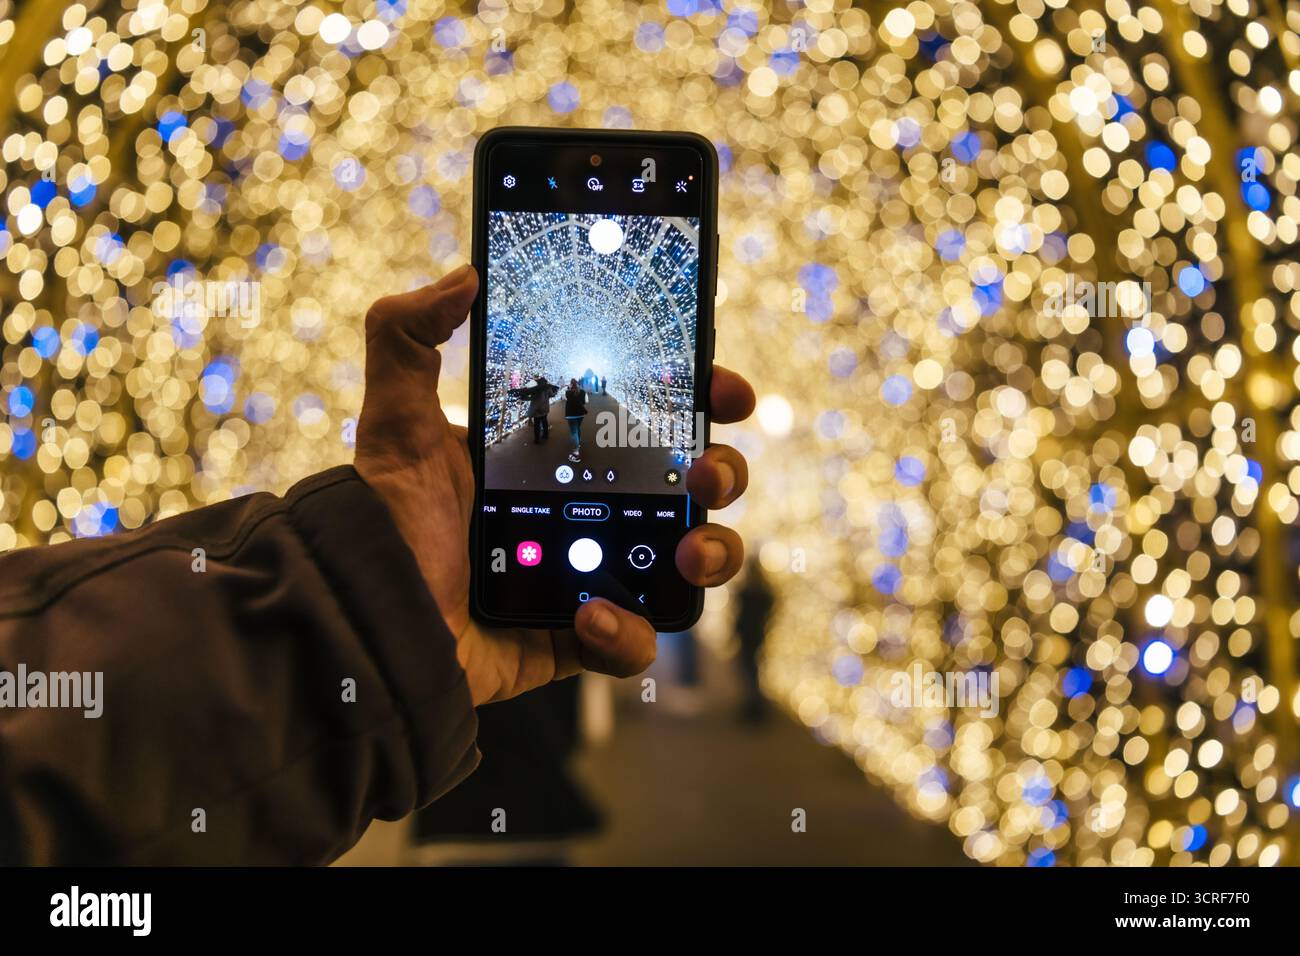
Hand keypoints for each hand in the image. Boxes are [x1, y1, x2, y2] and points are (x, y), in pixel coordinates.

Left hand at [354, 265, 754, 705]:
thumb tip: (464, 274)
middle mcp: (586, 509)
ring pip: (690, 563)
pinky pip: (635, 642)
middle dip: (723, 473)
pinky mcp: (579, 638)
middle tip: (705, 475)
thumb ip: (409, 335)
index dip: (700, 400)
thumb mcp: (394, 420)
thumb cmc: (383, 521)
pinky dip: (627, 633)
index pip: (649, 417)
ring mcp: (590, 574)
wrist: (365, 624)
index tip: (726, 391)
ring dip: (712, 554)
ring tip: (686, 555)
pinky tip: (587, 616)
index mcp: (559, 452)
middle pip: (693, 486)